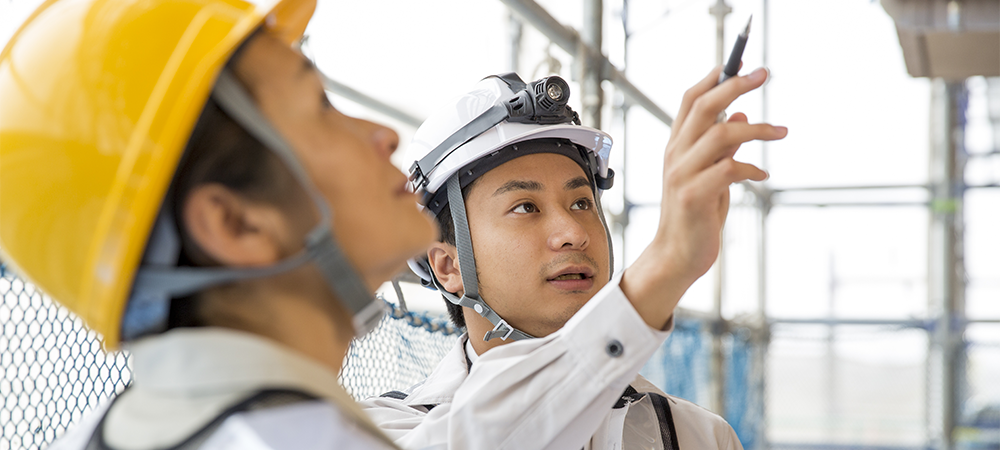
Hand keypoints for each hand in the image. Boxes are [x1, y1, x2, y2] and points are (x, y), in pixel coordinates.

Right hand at [621, 66, 786, 329]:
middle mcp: (675, 155)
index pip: (690, 100)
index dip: (714, 78)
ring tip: (782, 131)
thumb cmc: (695, 217)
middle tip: (765, 74)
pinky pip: (729, 169)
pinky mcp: (694, 196)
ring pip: (720, 134)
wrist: (678, 256)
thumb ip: (721, 148)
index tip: (739, 63)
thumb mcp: (709, 176)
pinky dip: (751, 168)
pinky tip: (763, 175)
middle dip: (735, 85)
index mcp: (677, 146)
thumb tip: (738, 116)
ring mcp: (681, 174)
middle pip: (702, 107)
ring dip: (756, 128)